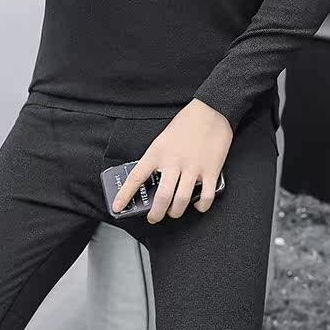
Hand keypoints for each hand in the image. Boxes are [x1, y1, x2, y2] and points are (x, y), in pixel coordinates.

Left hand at [111, 99, 232, 223]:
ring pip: (181, 201)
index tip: (118, 207)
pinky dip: (200, 206)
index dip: (125, 195)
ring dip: (175, 212)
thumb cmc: (186, 123)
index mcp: (157, 152)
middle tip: (153, 217)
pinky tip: (196, 204)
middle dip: (155, 214)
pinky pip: (205, 197)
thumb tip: (154, 181)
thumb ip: (158, 159)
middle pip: (161, 198)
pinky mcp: (211, 171)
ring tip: (173, 212)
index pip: (136, 178)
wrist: (211, 111)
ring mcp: (193, 168)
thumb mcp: (163, 139)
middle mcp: (173, 162)